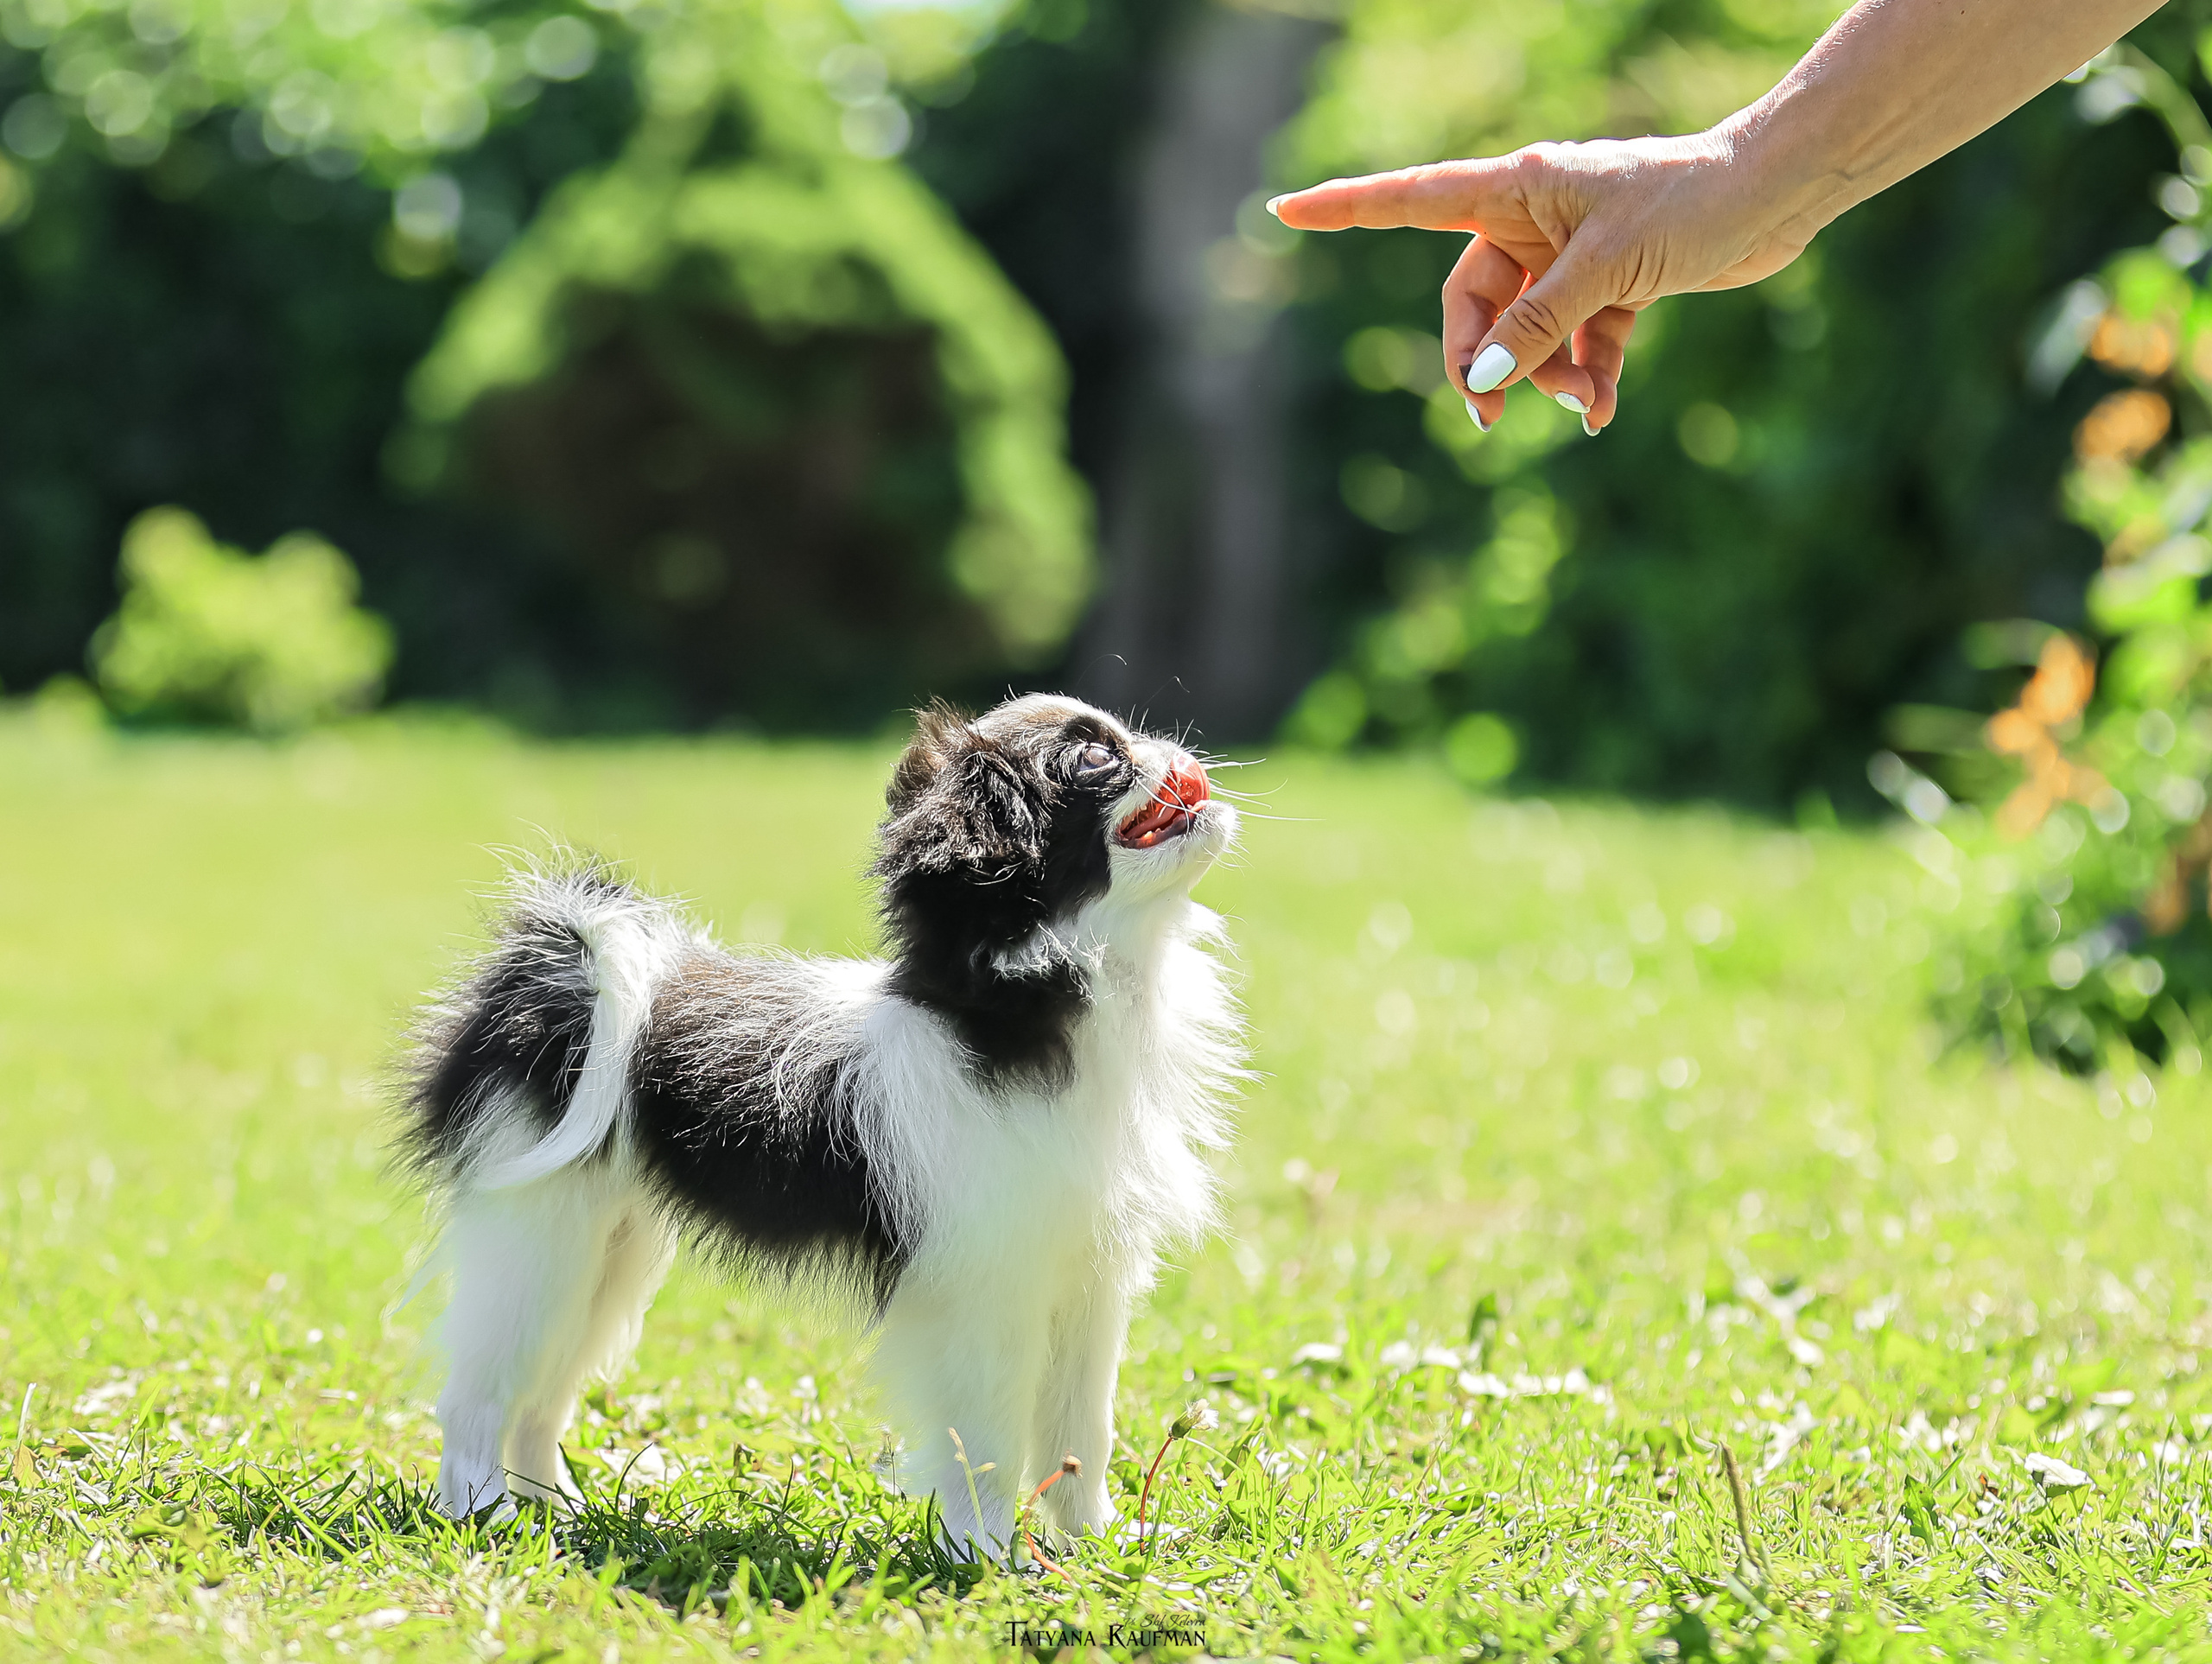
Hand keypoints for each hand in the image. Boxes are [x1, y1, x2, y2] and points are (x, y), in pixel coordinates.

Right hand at [1271, 132, 1815, 432]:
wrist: (1779, 195)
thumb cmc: (1692, 202)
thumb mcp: (1606, 268)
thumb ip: (1539, 323)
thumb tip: (1487, 377)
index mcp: (1515, 187)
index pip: (1409, 200)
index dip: (1343, 210)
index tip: (1282, 211)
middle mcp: (1533, 219)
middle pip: (1472, 301)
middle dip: (1483, 360)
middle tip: (1490, 416)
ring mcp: (1570, 255)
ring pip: (1524, 331)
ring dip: (1545, 374)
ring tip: (1582, 399)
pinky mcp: (1610, 286)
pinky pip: (1575, 342)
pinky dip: (1586, 377)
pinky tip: (1602, 414)